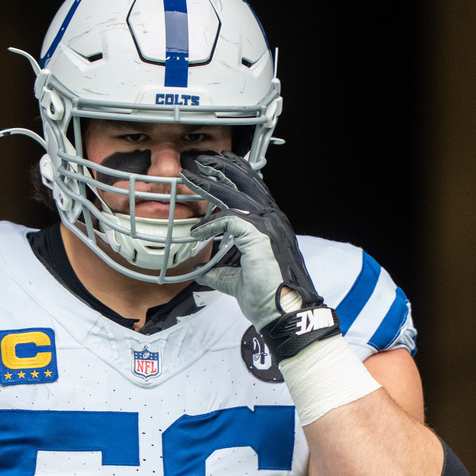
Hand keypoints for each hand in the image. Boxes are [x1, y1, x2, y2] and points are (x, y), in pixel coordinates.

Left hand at [182, 151, 339, 358]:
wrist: (284, 314)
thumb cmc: (269, 298)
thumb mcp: (238, 281)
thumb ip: (222, 272)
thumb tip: (203, 272)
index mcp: (272, 227)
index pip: (253, 192)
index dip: (235, 177)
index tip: (215, 171)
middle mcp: (273, 221)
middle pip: (247, 184)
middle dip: (222, 169)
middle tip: (201, 162)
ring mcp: (269, 226)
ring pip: (237, 195)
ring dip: (211, 183)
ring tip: (191, 176)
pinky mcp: (260, 236)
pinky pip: (229, 220)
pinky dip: (211, 224)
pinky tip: (198, 232)